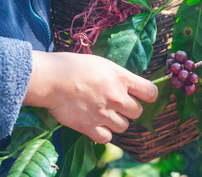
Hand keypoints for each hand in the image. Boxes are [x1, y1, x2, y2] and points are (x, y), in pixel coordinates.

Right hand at [23, 51, 157, 143]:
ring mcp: (104, 113)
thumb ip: (118, 76)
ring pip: (124, 126)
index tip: (142, 96)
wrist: (51, 78)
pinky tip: (96, 125)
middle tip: (117, 104)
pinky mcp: (89, 126)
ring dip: (117, 122)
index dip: (148, 95)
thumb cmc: (73, 66)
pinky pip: (107, 137)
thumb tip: (128, 84)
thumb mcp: (102, 63)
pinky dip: (103, 133)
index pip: (151, 92)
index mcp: (121, 78)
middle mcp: (117, 97)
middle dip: (130, 109)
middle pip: (138, 112)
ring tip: (105, 114)